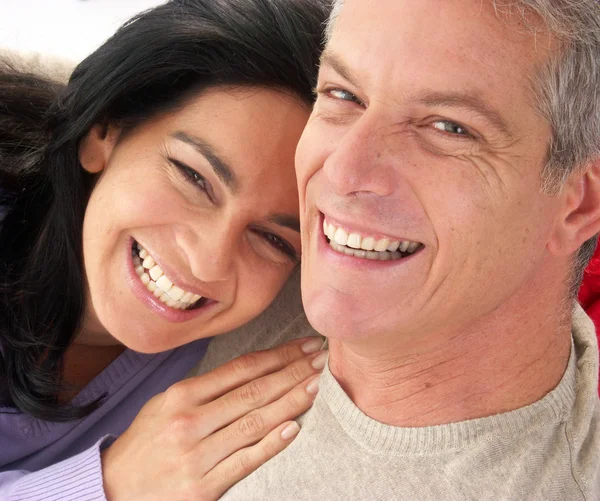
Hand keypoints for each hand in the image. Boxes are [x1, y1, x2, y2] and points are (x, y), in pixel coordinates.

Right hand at [101, 337, 325, 500]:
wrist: (113, 489)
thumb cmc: (146, 442)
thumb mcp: (166, 404)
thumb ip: (206, 389)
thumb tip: (253, 371)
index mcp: (183, 395)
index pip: (241, 368)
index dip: (278, 355)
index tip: (304, 345)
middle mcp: (190, 421)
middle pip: (253, 391)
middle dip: (293, 372)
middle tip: (321, 359)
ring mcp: (197, 455)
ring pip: (254, 423)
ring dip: (291, 402)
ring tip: (317, 386)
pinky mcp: (202, 488)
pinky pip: (245, 462)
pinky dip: (271, 444)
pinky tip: (294, 428)